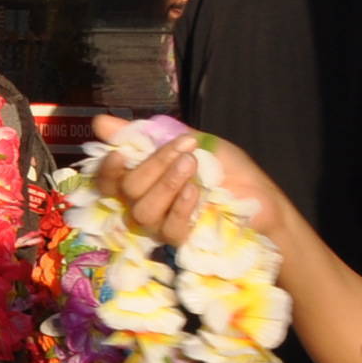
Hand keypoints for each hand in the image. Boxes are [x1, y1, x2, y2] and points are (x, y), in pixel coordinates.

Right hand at [89, 116, 276, 245]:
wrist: (260, 195)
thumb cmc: (225, 168)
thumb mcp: (191, 140)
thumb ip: (150, 133)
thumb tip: (101, 121)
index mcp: (142, 180)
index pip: (107, 182)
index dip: (107, 170)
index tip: (121, 153)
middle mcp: (144, 204)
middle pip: (127, 191)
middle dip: (154, 164)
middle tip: (185, 147)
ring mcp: (161, 226)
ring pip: (144, 211)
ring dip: (167, 183)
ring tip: (191, 165)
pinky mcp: (181, 241)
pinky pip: (168, 229)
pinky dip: (179, 208)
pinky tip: (196, 193)